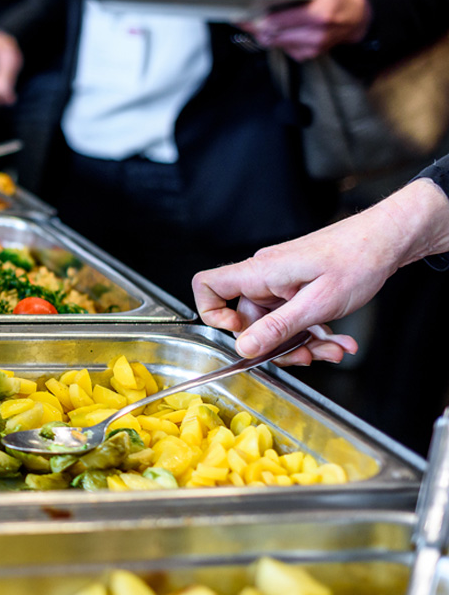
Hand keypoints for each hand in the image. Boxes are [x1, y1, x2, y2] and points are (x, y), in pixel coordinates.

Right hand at [190, 179, 448, 363]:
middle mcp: (264, 276)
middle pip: (248, 320)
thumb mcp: (317, 304)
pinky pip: (292, 317)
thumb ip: (277, 328)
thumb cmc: (358, 258)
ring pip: (274, 324)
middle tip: (306, 355)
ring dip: (302, 343)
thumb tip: (243, 347)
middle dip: (277, 344)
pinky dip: (313, 333)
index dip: (212, 315)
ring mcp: (280, 283)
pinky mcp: (295, 288)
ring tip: (332, 350)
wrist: (389, 239)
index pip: (207, 286)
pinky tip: (337, 340)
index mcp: (260, 273)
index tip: (239, 336)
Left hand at [242, 0, 370, 60]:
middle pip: (272, 35)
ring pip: (274, 43)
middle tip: (243, 18)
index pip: (278, 22)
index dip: (257, 19)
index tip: (242, 16)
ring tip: (255, 22)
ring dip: (263, 33)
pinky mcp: (306, 56)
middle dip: (256, 27)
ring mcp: (311, 49)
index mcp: (320, 15)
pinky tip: (276, 28)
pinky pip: (282, 48)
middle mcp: (315, 36)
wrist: (357, 18)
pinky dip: (276, 38)